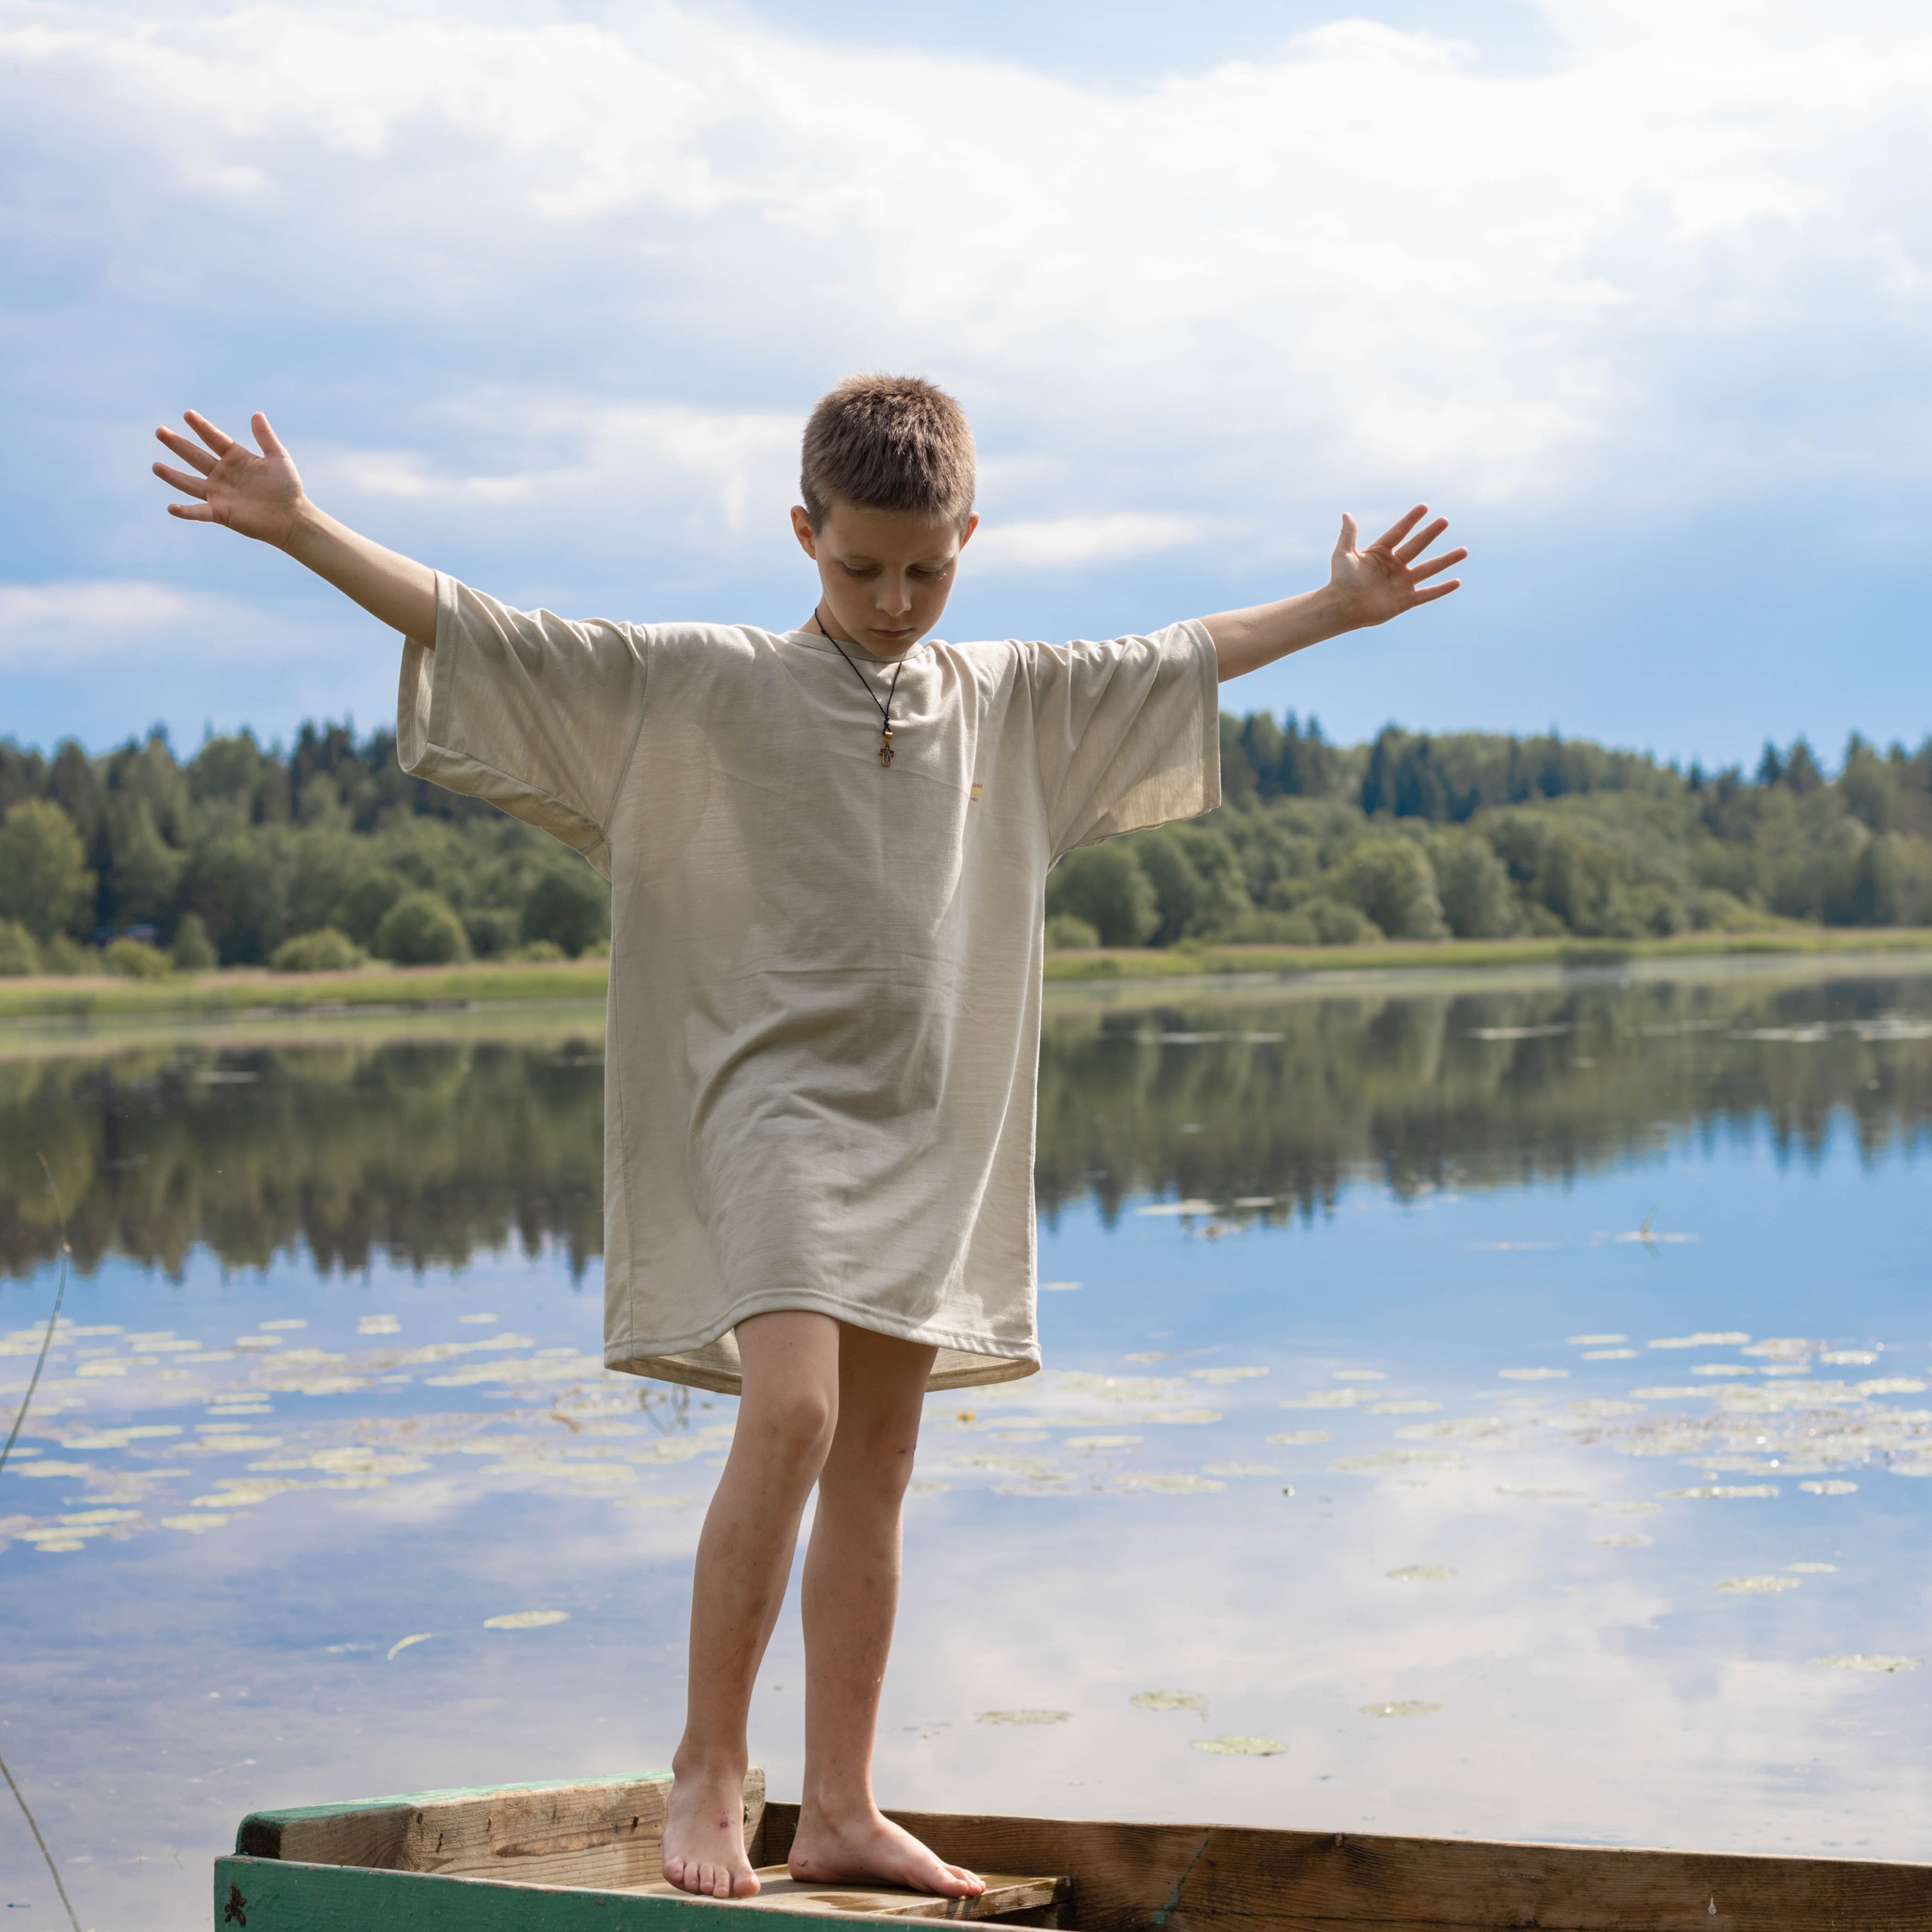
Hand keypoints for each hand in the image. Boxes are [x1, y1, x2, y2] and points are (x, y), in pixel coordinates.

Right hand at [153, 410, 305, 546]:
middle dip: (178, 444)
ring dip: (173, 476)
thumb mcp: (279, 458)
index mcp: (235, 457)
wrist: (293, 518)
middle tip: (160, 431)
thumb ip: (265, 437)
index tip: (188, 414)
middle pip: (195, 457)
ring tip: (155, 467)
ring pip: (190, 483)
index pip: (214, 439)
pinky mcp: (220, 513)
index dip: (201, 427)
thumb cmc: (288, 488)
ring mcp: (219, 494)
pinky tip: (171, 508)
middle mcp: (222, 474)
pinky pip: (199, 512)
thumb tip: (256, 414)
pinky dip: (185, 511)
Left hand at [1328, 506, 1465, 627]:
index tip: (1424, 507)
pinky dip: (1442, 589)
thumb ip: (1348, 535)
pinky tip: (1457, 582)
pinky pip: (1427, 594)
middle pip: (1417, 546)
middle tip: (1445, 521)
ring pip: (1429, 569)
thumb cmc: (1340, 581)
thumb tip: (1347, 514)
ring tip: (1464, 551)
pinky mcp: (1405, 601)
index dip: (1410, 520)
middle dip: (1431, 534)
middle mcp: (1394, 566)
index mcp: (1380, 553)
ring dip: (1446, 560)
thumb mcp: (1343, 554)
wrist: (1342, 607)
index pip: (1399, 533)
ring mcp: (1401, 583)